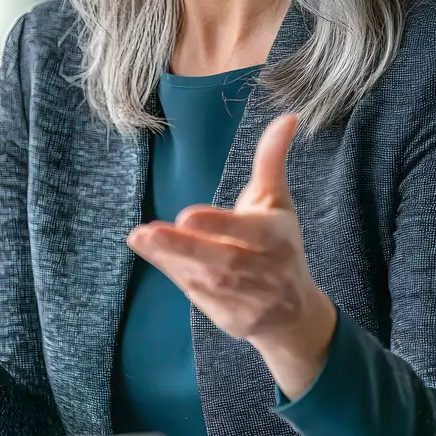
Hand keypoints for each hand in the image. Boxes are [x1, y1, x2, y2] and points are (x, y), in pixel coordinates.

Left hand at [126, 113, 337, 396]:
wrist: (294, 314)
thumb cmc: (280, 245)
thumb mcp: (277, 202)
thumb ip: (272, 161)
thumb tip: (288, 116)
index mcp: (277, 238)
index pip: (250, 232)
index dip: (220, 224)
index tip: (186, 215)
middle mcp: (265, 271)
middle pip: (223, 261)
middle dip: (184, 248)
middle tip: (147, 232)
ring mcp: (248, 300)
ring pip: (206, 281)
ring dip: (172, 260)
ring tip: (141, 238)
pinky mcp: (229, 318)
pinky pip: (198, 297)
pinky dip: (175, 275)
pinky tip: (152, 253)